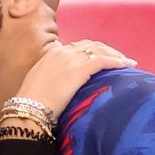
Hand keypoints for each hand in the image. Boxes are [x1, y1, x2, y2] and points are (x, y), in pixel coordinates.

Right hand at [14, 39, 134, 115]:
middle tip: (120, 59)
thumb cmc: (31, 103)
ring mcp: (70, 60)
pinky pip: (103, 61)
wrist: (28, 110)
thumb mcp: (39, 83)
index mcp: (52, 54)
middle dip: (107, 50)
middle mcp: (62, 53)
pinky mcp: (78, 70)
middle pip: (91, 45)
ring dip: (115, 55)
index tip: (102, 57)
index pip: (78, 46)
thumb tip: (62, 82)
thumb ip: (51, 75)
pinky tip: (127, 65)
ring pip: (99, 50)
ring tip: (127, 62)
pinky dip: (117, 62)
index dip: (93, 50)